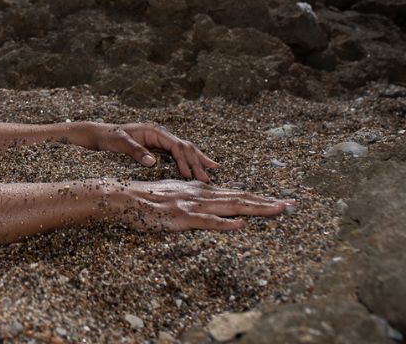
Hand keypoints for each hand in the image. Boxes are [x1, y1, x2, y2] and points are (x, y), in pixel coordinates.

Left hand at [79, 122, 219, 181]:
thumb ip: (135, 151)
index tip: (189, 176)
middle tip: (208, 180)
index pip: (176, 146)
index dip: (184, 161)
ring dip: (197, 161)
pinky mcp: (157, 148)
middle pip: (184, 147)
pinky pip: (177, 155)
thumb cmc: (108, 137)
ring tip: (214, 170)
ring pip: (184, 150)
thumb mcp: (119, 143)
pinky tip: (196, 169)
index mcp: (154, 131)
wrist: (98, 134)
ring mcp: (160, 141)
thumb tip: (152, 162)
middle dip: (197, 162)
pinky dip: (188, 161)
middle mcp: (160, 134)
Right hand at [108, 179, 293, 231]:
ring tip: (278, 210)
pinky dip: (224, 223)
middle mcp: (199, 194)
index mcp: (198, 190)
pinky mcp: (180, 217)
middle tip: (293, 205)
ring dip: (256, 208)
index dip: (259, 197)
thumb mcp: (173, 192)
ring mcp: (191, 205)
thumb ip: (192, 195)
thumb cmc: (144, 198)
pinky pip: (206, 221)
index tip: (280, 201)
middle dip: (268, 202)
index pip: (236, 192)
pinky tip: (240, 224)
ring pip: (230, 206)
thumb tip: (207, 196)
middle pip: (240, 197)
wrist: (121, 195)